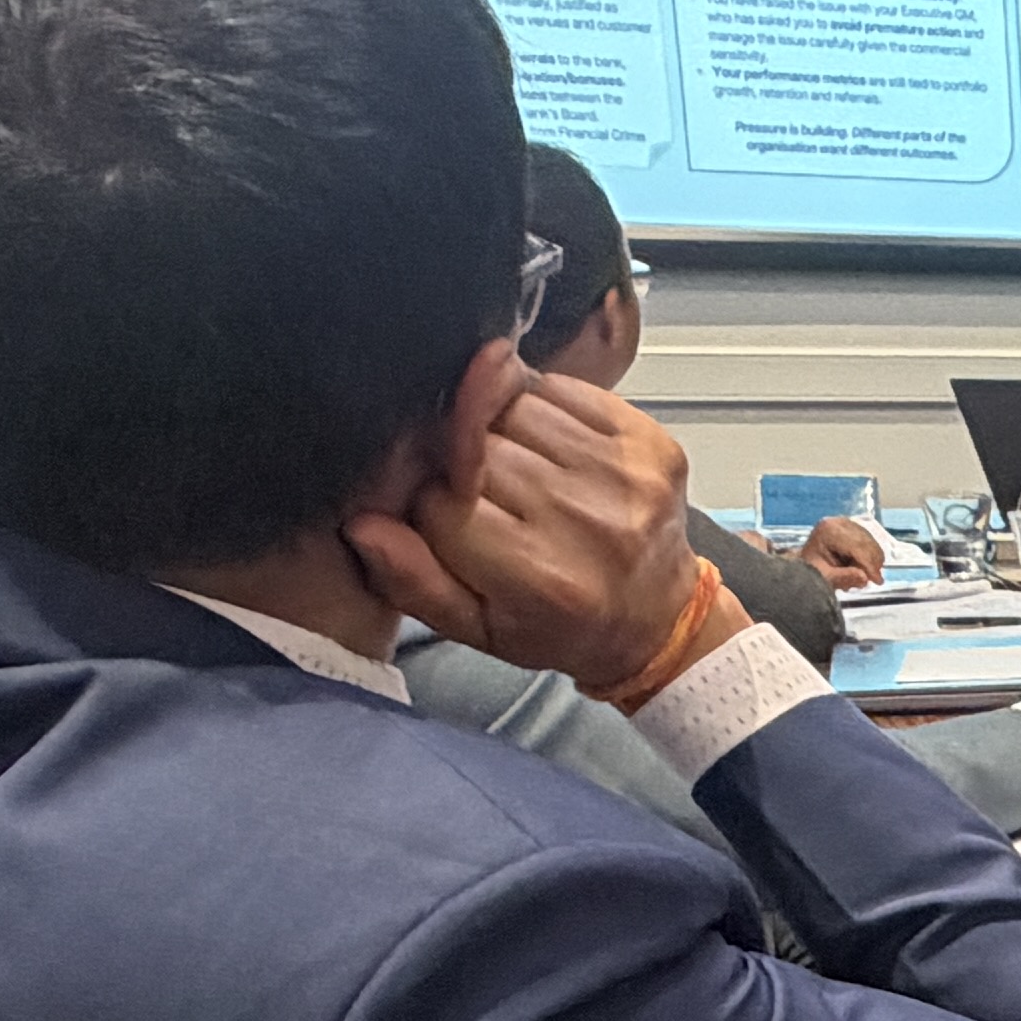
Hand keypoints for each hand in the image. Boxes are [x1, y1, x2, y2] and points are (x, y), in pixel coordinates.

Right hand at [348, 364, 697, 681]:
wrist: (658, 620)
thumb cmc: (559, 627)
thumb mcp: (479, 629)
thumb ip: (415, 582)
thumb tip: (362, 524)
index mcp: (541, 576)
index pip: (440, 504)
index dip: (427, 507)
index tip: (444, 523)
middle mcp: (586, 521)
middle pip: (477, 449)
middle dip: (461, 464)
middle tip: (481, 496)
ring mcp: (624, 476)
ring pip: (514, 410)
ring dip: (497, 429)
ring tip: (512, 468)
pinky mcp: (647, 442)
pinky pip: (562, 391)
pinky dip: (538, 406)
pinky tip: (543, 443)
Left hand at [805, 515, 891, 586]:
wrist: (807, 564)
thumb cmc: (813, 572)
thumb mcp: (826, 578)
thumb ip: (844, 578)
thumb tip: (864, 578)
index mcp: (828, 530)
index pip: (856, 545)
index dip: (869, 564)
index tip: (878, 581)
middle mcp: (839, 521)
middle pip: (866, 542)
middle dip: (872, 563)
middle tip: (873, 581)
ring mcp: (847, 523)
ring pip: (871, 542)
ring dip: (872, 561)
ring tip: (863, 576)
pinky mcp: (853, 527)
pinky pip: (870, 542)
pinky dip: (870, 557)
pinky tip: (863, 568)